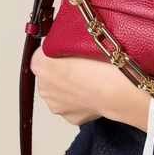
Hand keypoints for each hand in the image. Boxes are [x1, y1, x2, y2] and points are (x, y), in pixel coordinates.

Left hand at [30, 47, 149, 130]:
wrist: (114, 87)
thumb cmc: (99, 61)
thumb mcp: (78, 36)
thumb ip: (64, 39)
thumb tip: (65, 38)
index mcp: (39, 63)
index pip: (44, 54)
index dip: (59, 51)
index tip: (73, 51)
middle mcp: (43, 86)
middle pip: (51, 75)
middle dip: (65, 71)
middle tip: (85, 65)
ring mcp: (56, 104)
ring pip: (62, 92)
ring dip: (73, 87)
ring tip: (93, 79)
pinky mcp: (70, 118)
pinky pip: (75, 106)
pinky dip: (83, 100)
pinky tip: (95, 92)